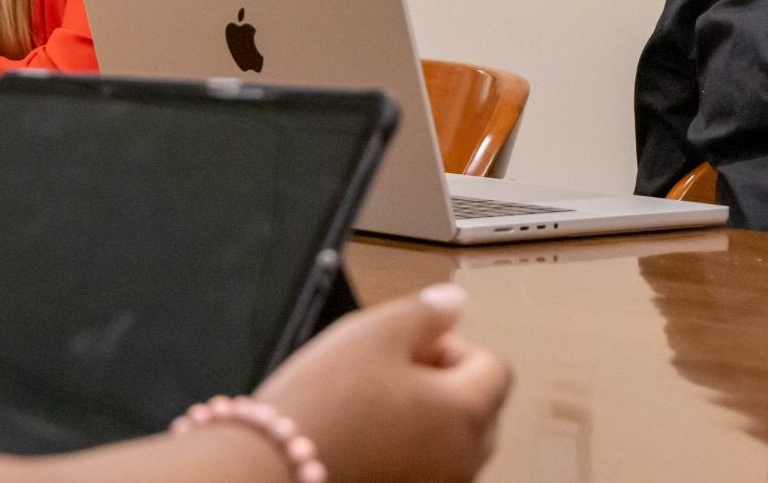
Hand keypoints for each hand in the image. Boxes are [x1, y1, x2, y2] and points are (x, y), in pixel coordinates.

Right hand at [255, 284, 510, 482]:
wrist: (273, 464)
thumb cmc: (323, 404)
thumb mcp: (374, 332)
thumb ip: (425, 312)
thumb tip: (455, 301)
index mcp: (466, 411)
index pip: (493, 368)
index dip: (452, 345)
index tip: (413, 343)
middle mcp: (463, 458)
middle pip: (479, 408)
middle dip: (444, 383)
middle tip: (391, 369)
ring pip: (452, 443)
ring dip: (426, 418)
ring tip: (373, 403)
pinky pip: (425, 468)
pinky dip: (408, 450)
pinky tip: (365, 436)